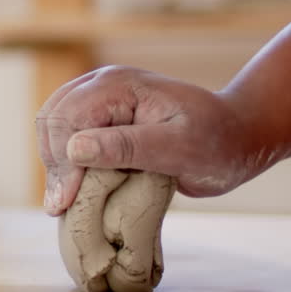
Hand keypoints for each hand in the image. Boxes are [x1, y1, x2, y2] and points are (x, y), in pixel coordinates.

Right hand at [35, 66, 270, 214]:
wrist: (239, 137)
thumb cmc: (218, 143)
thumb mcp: (179, 149)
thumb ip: (127, 146)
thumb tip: (74, 150)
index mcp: (118, 85)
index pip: (68, 119)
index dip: (61, 162)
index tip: (65, 203)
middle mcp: (103, 84)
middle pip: (51, 119)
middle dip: (53, 164)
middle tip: (62, 207)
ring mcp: (100, 98)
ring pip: (52, 126)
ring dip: (54, 163)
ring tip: (66, 201)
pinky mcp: (102, 116)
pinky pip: (66, 134)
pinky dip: (63, 162)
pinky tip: (75, 187)